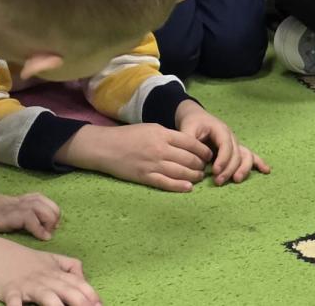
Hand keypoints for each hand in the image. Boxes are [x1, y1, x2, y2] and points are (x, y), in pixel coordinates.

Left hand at [0, 183, 59, 240]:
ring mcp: (17, 201)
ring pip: (41, 200)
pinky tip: (50, 213)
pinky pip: (38, 197)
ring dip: (52, 210)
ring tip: (55, 224)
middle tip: (52, 231)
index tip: (46, 237)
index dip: (38, 225)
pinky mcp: (19, 199)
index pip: (26, 216)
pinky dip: (47, 203)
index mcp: (3, 214)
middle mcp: (13, 205)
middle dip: (50, 218)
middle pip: (39, 206)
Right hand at [0, 233, 99, 305]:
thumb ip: (70, 267)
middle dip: (80, 302)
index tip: (100, 305)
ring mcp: (28, 285)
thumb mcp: (51, 259)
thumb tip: (85, 279)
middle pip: (67, 291)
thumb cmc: (25, 260)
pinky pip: (15, 303)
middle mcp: (46, 279)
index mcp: (56, 272)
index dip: (90, 294)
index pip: (78, 283)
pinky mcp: (11, 292)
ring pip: (46, 296)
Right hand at [56, 122, 212, 191]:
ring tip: (199, 177)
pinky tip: (188, 188)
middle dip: (200, 164)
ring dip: (193, 176)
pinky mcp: (145, 177)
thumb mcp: (152, 128)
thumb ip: (169, 135)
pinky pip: (166, 183)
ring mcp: (153, 164)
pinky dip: (179, 186)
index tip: (209, 154)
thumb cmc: (129, 136)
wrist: (105, 147)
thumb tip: (188, 144)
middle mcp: (160, 149)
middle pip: (188, 159)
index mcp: (163, 134)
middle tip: (205, 168)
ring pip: (180, 172)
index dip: (203, 150)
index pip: (191, 143)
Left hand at [175, 101, 270, 185]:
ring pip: (246, 156)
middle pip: (237, 154)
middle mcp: (231, 137)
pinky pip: (250, 156)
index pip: (226, 145)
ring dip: (243, 169)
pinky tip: (266, 171)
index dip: (223, 159)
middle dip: (229, 169)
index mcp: (221, 130)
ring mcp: (236, 143)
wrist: (197, 117)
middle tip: (218, 182)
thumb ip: (190, 143)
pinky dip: (259, 163)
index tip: (215, 171)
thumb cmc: (193, 124)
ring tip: (236, 180)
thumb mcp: (187, 129)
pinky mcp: (237, 150)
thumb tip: (195, 159)